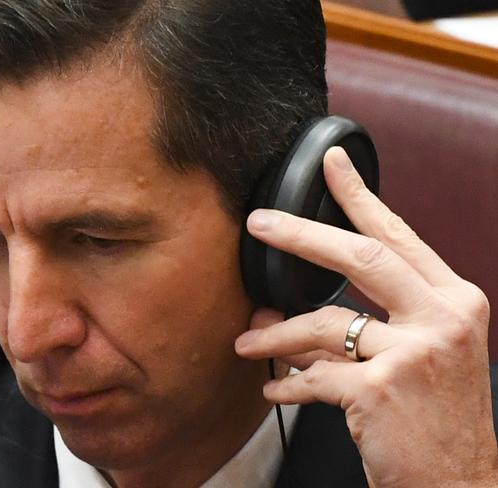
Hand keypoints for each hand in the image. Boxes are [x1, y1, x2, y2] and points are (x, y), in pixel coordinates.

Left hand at [235, 147, 497, 486]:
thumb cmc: (437, 419)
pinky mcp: (382, 391)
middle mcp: (443, 319)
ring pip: (323, 323)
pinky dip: (288, 383)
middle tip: (259, 224)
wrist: (462, 487)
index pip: (399, 235)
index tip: (332, 164)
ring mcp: (416, 354)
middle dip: (300, 235)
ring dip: (276, 333)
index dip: (360, 196)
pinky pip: (314, 375)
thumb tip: (295, 304)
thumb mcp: (426, 355)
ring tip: (248, 343)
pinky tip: (275, 388)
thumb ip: (374, 321)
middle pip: (360, 256)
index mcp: (454, 301)